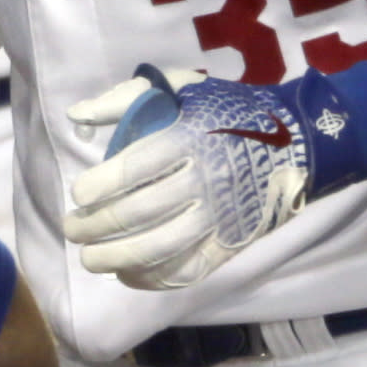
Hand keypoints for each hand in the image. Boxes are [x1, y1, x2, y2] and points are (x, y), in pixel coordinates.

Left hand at [64, 65, 317, 289]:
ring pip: (160, 248)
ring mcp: (219, 215)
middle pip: (140, 212)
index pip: (135, 168)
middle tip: (72, 228)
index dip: (99, 186)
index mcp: (189, 137)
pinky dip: (153, 278)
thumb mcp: (179, 88)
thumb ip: (125, 99)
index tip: (78, 195)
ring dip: (117, 258)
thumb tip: (77, 116)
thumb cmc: (225, 111)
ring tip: (90, 258)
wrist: (294, 140)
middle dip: (95, 226)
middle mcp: (204, 179)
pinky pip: (188, 269)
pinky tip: (128, 274)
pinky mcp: (231, 242)